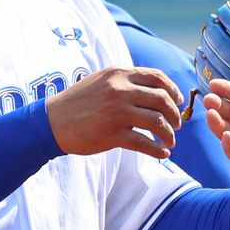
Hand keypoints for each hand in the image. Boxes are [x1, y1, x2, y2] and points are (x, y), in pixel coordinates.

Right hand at [45, 66, 182, 158]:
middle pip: (162, 100)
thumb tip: (157, 89)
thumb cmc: (79, 102)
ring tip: (170, 141)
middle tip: (176, 125)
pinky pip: (145, 143)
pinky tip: (162, 154)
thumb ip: (126, 81)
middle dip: (174, 115)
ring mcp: (117, 112)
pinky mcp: (113, 134)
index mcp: (118, 74)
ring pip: (157, 122)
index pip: (157, 77)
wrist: (52, 121)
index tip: (178, 101)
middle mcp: (119, 90)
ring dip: (169, 134)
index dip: (173, 90)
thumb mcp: (101, 81)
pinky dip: (158, 150)